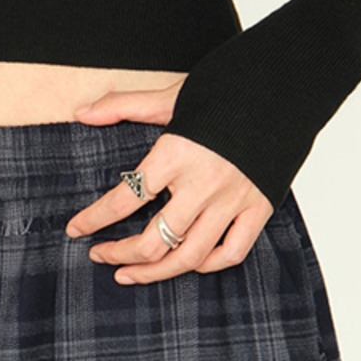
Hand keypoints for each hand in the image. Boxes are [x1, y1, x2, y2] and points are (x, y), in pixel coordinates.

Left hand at [66, 81, 273, 282]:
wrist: (283, 85)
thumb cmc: (224, 91)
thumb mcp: (169, 96)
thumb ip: (122, 106)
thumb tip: (82, 113)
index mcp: (176, 154)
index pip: (124, 198)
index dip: (94, 219)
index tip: (76, 230)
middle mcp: (203, 184)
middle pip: (153, 240)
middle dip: (118, 254)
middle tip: (99, 255)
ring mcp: (233, 200)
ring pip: (188, 256)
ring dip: (155, 272)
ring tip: (130, 274)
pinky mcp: (260, 208)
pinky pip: (231, 253)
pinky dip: (207, 264)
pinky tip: (185, 262)